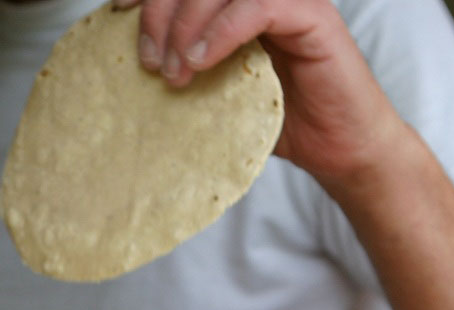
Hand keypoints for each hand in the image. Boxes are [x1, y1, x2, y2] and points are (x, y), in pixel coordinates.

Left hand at [113, 0, 408, 184]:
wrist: (337, 150)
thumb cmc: (278, 122)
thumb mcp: (215, 93)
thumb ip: (183, 69)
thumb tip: (130, 72)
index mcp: (237, 3)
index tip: (115, 12)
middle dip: (159, 11)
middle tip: (148, 62)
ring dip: (185, 24)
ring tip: (172, 72)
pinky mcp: (312, 17)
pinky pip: (259, 4)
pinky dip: (220, 31)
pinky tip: (200, 63)